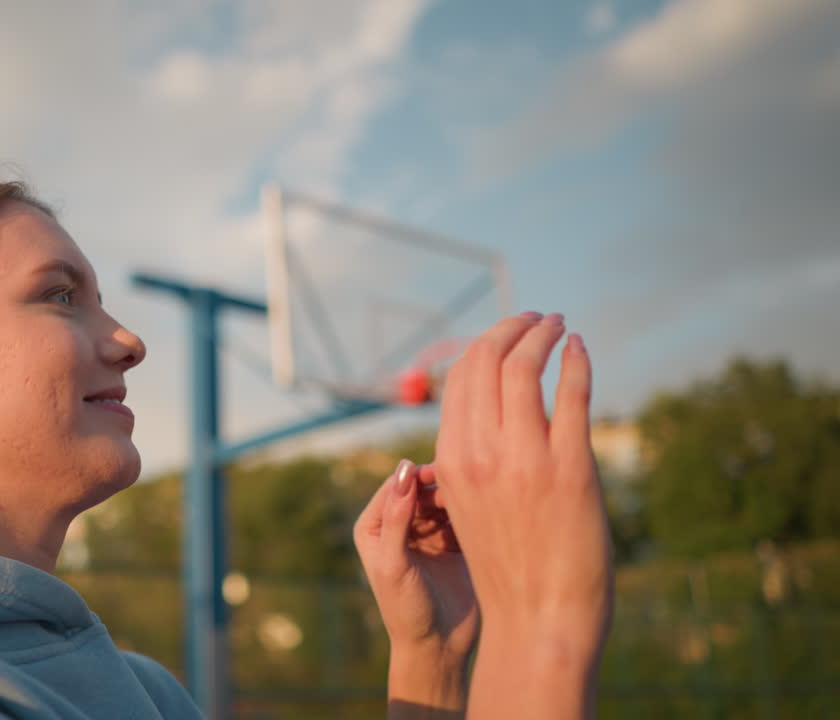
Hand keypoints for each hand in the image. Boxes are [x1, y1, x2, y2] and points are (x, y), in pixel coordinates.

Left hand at [354, 459, 479, 668]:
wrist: (437, 646)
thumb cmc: (405, 609)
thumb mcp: (394, 564)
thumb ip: (397, 518)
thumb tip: (404, 469)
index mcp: (375, 526)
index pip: (396, 486)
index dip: (416, 476)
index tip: (439, 474)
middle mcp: (400, 525)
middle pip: (422, 489)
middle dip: (440, 486)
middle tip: (460, 493)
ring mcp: (429, 534)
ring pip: (445, 500)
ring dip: (458, 499)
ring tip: (472, 508)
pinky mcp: (455, 544)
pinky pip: (464, 517)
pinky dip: (473, 513)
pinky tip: (485, 516)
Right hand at [433, 313, 612, 673]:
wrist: (538, 619)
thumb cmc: (508, 565)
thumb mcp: (468, 506)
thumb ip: (471, 459)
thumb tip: (482, 417)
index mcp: (452, 460)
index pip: (460, 378)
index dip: (485, 344)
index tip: (508, 332)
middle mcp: (481, 453)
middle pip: (488, 360)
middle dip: (513, 327)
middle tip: (536, 318)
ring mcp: (526, 458)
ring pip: (527, 367)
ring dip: (544, 334)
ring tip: (560, 326)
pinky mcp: (571, 468)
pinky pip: (572, 394)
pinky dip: (577, 362)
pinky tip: (581, 350)